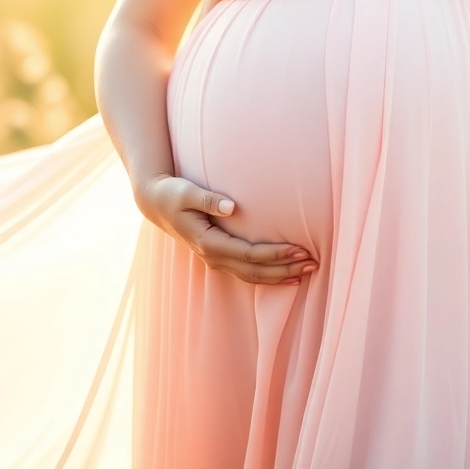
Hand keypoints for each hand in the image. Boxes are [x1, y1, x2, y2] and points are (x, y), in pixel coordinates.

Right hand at [133, 173, 317, 284]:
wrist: (156, 204)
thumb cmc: (172, 194)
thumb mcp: (186, 192)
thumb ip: (209, 199)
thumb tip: (232, 207)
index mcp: (208, 242)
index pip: (249, 254)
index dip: (275, 254)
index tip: (299, 249)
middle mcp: (213, 256)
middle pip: (256, 271)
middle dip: (285, 269)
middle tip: (313, 264)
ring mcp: (216, 260)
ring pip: (253, 276)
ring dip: (281, 275)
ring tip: (308, 271)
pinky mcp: (219, 257)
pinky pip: (248, 272)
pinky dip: (269, 275)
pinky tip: (287, 274)